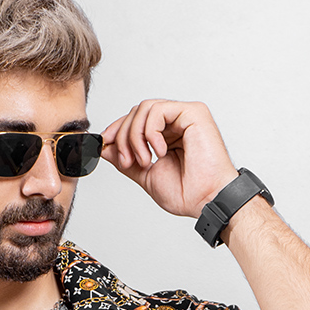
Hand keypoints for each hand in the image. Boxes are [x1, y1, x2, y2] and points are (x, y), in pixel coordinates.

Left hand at [101, 99, 238, 218]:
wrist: (206, 200)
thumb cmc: (186, 192)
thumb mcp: (145, 174)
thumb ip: (125, 159)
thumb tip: (105, 147)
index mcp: (166, 134)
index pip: (135, 120)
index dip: (117, 130)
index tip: (104, 144)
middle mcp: (175, 122)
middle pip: (136, 112)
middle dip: (124, 137)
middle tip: (127, 162)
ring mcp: (184, 115)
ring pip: (144, 108)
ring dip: (135, 136)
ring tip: (145, 160)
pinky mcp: (193, 112)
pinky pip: (158, 110)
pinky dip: (151, 132)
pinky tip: (160, 152)